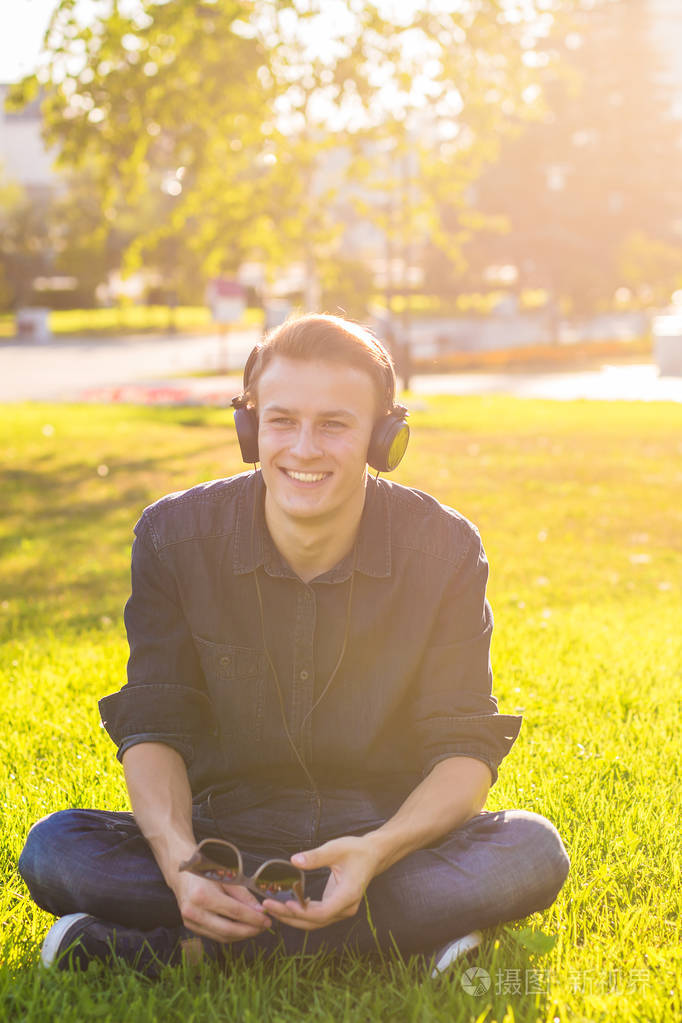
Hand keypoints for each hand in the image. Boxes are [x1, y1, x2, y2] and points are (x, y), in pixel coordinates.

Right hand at [171, 868, 271, 943]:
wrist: (182, 874)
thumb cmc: (206, 871)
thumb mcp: (227, 877)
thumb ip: (243, 895)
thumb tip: (260, 911)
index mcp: (202, 895)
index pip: (234, 912)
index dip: (253, 918)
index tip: (267, 919)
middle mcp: (194, 911)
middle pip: (228, 929)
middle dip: (250, 930)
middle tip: (265, 927)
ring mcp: (190, 922)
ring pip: (222, 936)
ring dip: (242, 935)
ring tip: (256, 928)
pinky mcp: (191, 927)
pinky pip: (215, 936)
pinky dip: (231, 934)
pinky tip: (242, 929)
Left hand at [262, 835, 379, 930]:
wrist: (372, 856)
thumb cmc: (356, 850)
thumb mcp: (336, 848)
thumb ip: (315, 856)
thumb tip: (294, 860)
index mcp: (348, 894)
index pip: (323, 912)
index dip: (303, 912)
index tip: (285, 904)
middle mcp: (346, 908)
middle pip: (315, 920)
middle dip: (290, 915)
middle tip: (268, 905)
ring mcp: (341, 910)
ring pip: (314, 922)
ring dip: (293, 917)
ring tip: (272, 907)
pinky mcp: (336, 907)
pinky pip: (316, 916)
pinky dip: (300, 913)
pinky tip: (286, 904)